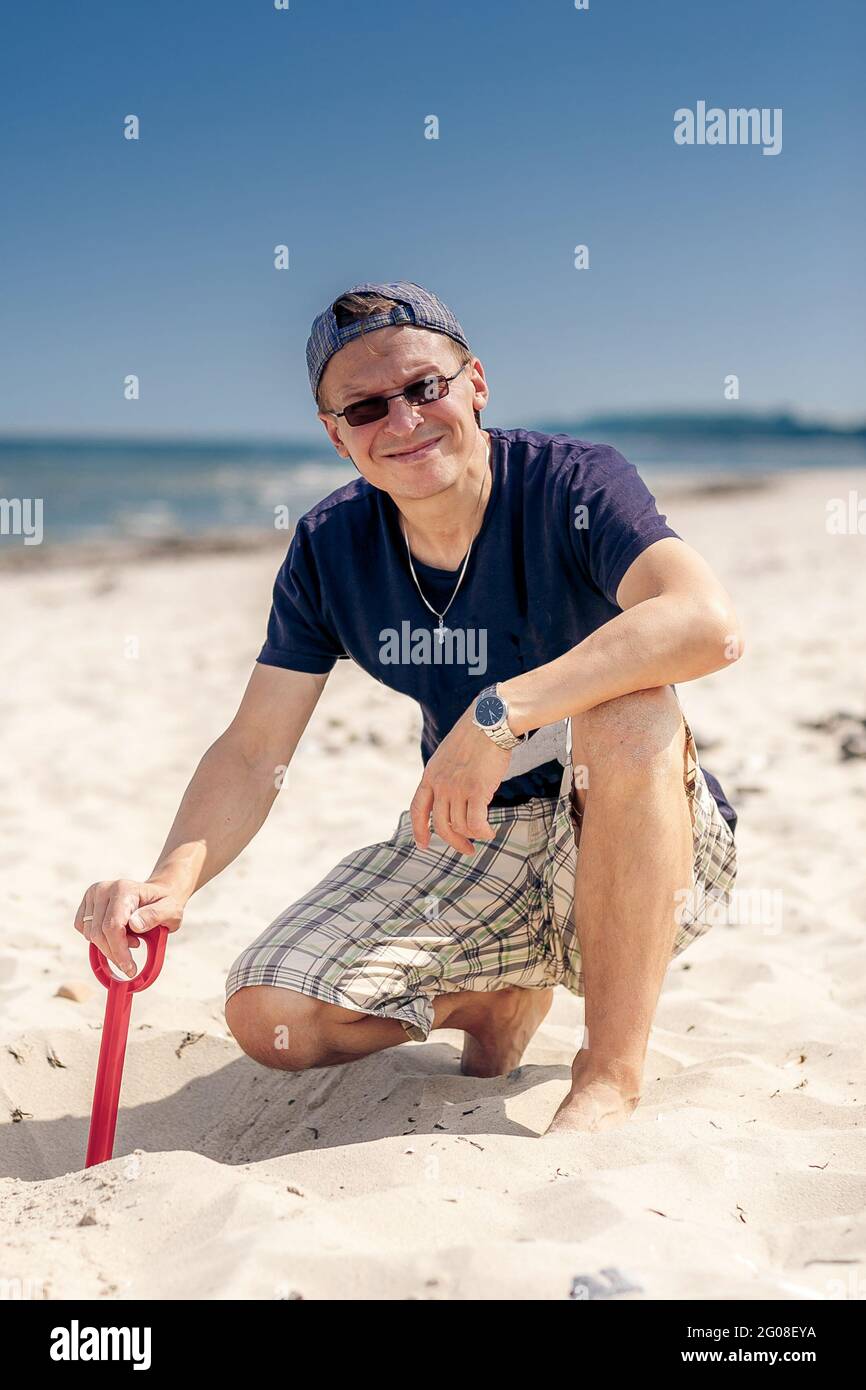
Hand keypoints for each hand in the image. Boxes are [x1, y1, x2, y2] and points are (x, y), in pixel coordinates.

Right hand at [74, 879, 185, 976]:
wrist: (157, 893)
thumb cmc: (165, 903)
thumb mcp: (171, 910)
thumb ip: (154, 916)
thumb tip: (134, 925)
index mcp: (123, 889)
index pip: (112, 926)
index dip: (119, 951)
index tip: (130, 969)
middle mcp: (103, 889)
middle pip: (98, 933)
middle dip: (114, 954)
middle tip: (131, 964)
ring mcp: (93, 894)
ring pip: (90, 934)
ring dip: (109, 947)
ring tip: (132, 941)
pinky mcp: (87, 903)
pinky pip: (83, 930)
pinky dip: (99, 939)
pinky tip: (118, 935)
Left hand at [409, 705, 511, 854]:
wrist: (489, 722)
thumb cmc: (475, 738)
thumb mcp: (448, 757)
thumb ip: (445, 778)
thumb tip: (453, 801)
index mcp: (430, 776)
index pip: (417, 809)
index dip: (418, 830)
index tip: (424, 845)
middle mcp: (440, 785)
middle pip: (442, 825)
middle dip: (454, 842)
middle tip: (467, 850)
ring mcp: (457, 788)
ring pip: (461, 826)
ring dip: (474, 835)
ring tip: (486, 834)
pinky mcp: (476, 790)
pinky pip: (476, 823)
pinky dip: (483, 832)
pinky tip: (490, 832)